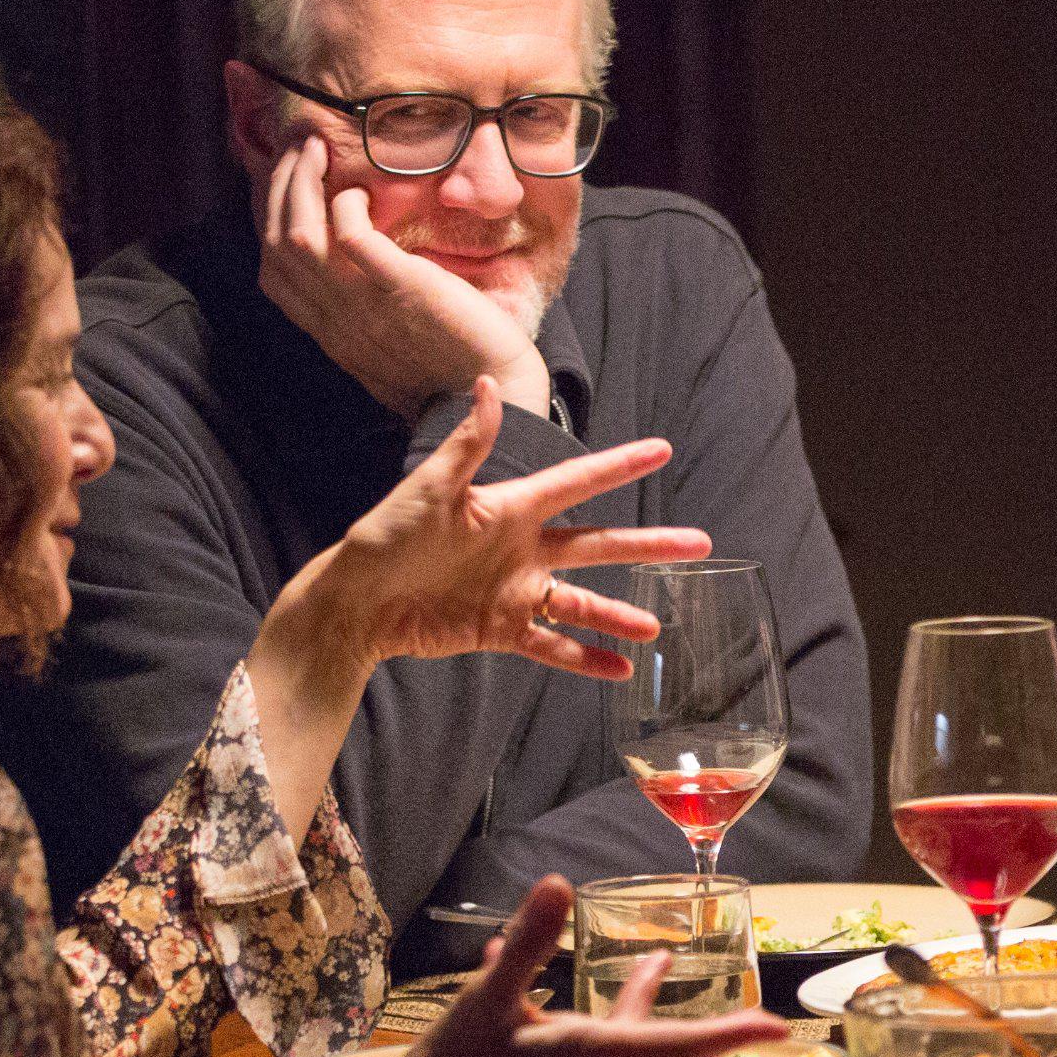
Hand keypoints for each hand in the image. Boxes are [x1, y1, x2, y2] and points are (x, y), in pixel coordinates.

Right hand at [257, 130, 549, 415]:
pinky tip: (361, 190)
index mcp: (329, 331)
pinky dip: (346, 205)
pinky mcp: (402, 290)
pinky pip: (351, 239)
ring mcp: (364, 307)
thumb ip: (361, 304)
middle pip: (276, 245)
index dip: (268, 215)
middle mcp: (335, 320)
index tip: (286, 178)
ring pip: (298, 237)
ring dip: (301, 183)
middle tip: (299, 146)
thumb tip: (352, 259)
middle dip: (278, 185)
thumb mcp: (388, 336)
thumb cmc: (452, 360)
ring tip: (317, 149)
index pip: (271, 269)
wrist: (495, 390)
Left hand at [281, 380, 712, 681]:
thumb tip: (487, 385)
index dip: (619, 466)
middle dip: (649, 545)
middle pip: (599, 544)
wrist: (356, 602)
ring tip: (658, 629)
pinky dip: (584, 659)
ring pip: (581, 601)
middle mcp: (523, 548)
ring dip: (619, 615)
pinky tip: (618, 670)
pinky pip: (552, 645)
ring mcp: (515, 590)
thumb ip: (466, 446)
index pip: (578, 483)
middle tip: (699, 544)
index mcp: (511, 507)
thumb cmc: (386, 536)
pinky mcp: (499, 628)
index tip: (661, 450)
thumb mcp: (429, 489)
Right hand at [370, 878, 793, 1056]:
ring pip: (629, 1045)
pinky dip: (589, 1014)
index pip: (680, 1042)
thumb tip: (559, 885)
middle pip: (669, 1050)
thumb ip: (526, 944)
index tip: (779, 1028)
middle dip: (712, 1028)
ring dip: (646, 1007)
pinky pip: (588, 1046)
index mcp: (591, 1055)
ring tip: (656, 962)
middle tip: (756, 1016)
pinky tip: (535, 981)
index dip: (733, 1032)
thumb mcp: (484, 1003)